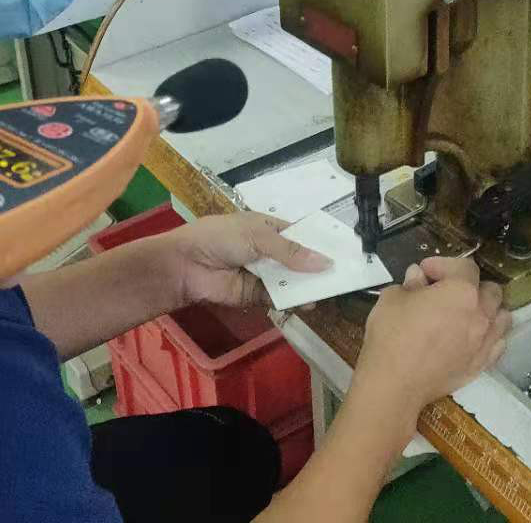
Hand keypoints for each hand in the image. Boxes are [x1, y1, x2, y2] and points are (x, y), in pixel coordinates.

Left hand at [161, 212, 330, 308]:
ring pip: (291, 280)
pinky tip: (310, 302)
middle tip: (345, 275)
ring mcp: (262, 273)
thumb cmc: (220, 238)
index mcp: (266, 227)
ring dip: (308, 285)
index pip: (298, 234)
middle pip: (298, 259)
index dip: (319, 242)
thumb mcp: (258, 236)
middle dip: (317, 266)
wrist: (185, 265)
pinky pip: (279, 297)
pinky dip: (293, 300)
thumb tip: (325, 262)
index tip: (344, 252)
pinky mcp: (255, 295)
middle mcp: (267, 250)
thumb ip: (291, 252)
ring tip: (333, 290)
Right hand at [353, 257, 509, 431]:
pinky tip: (471, 337)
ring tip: (465, 314)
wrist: (395, 383)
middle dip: (470, 285)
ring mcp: (485, 341)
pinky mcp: (482, 364)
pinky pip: (498, 343)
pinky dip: (489, 336)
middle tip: (446, 292)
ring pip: (501, 316)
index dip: (444, 265)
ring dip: (486, 310)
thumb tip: (418, 276)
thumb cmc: (392, 335)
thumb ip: (411, 283)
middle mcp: (481, 313)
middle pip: (490, 289)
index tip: (425, 272)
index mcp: (461, 291)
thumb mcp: (393, 298)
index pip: (464, 266)